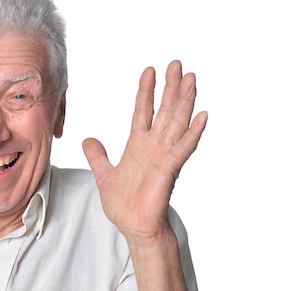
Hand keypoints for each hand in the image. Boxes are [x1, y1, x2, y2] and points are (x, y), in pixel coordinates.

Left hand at [82, 60, 206, 243]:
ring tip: (191, 79)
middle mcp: (154, 146)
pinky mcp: (170, 169)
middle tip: (177, 64)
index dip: (146, 91)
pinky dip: (193, 132)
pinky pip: (184, 147)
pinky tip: (202, 115)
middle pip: (164, 110)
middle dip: (170, 87)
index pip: (143, 110)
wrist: (134, 226)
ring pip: (177, 122)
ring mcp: (164, 155)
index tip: (149, 70)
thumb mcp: (104, 174)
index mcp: (138, 145)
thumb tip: (87, 140)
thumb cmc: (124, 204)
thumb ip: (97, 156)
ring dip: (184, 101)